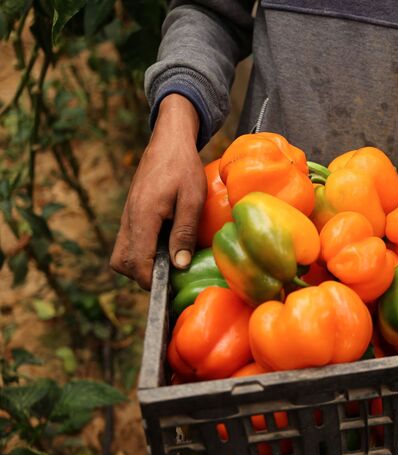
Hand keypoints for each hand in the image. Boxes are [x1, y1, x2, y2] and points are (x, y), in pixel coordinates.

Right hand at [110, 94, 205, 288]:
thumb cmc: (183, 167)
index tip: (171, 287)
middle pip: (122, 264)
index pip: (137, 262)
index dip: (152, 281)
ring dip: (141, 265)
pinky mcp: (131, 215)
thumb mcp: (192, 198)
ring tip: (169, 262)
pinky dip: (142, 252)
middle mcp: (128, 219)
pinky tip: (166, 246)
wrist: (168, 142)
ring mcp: (127, 217)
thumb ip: (185, 232)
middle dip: (144, 277)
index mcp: (143, 217)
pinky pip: (128, 243)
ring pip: (122, 255)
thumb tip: (179, 265)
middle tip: (171, 275)